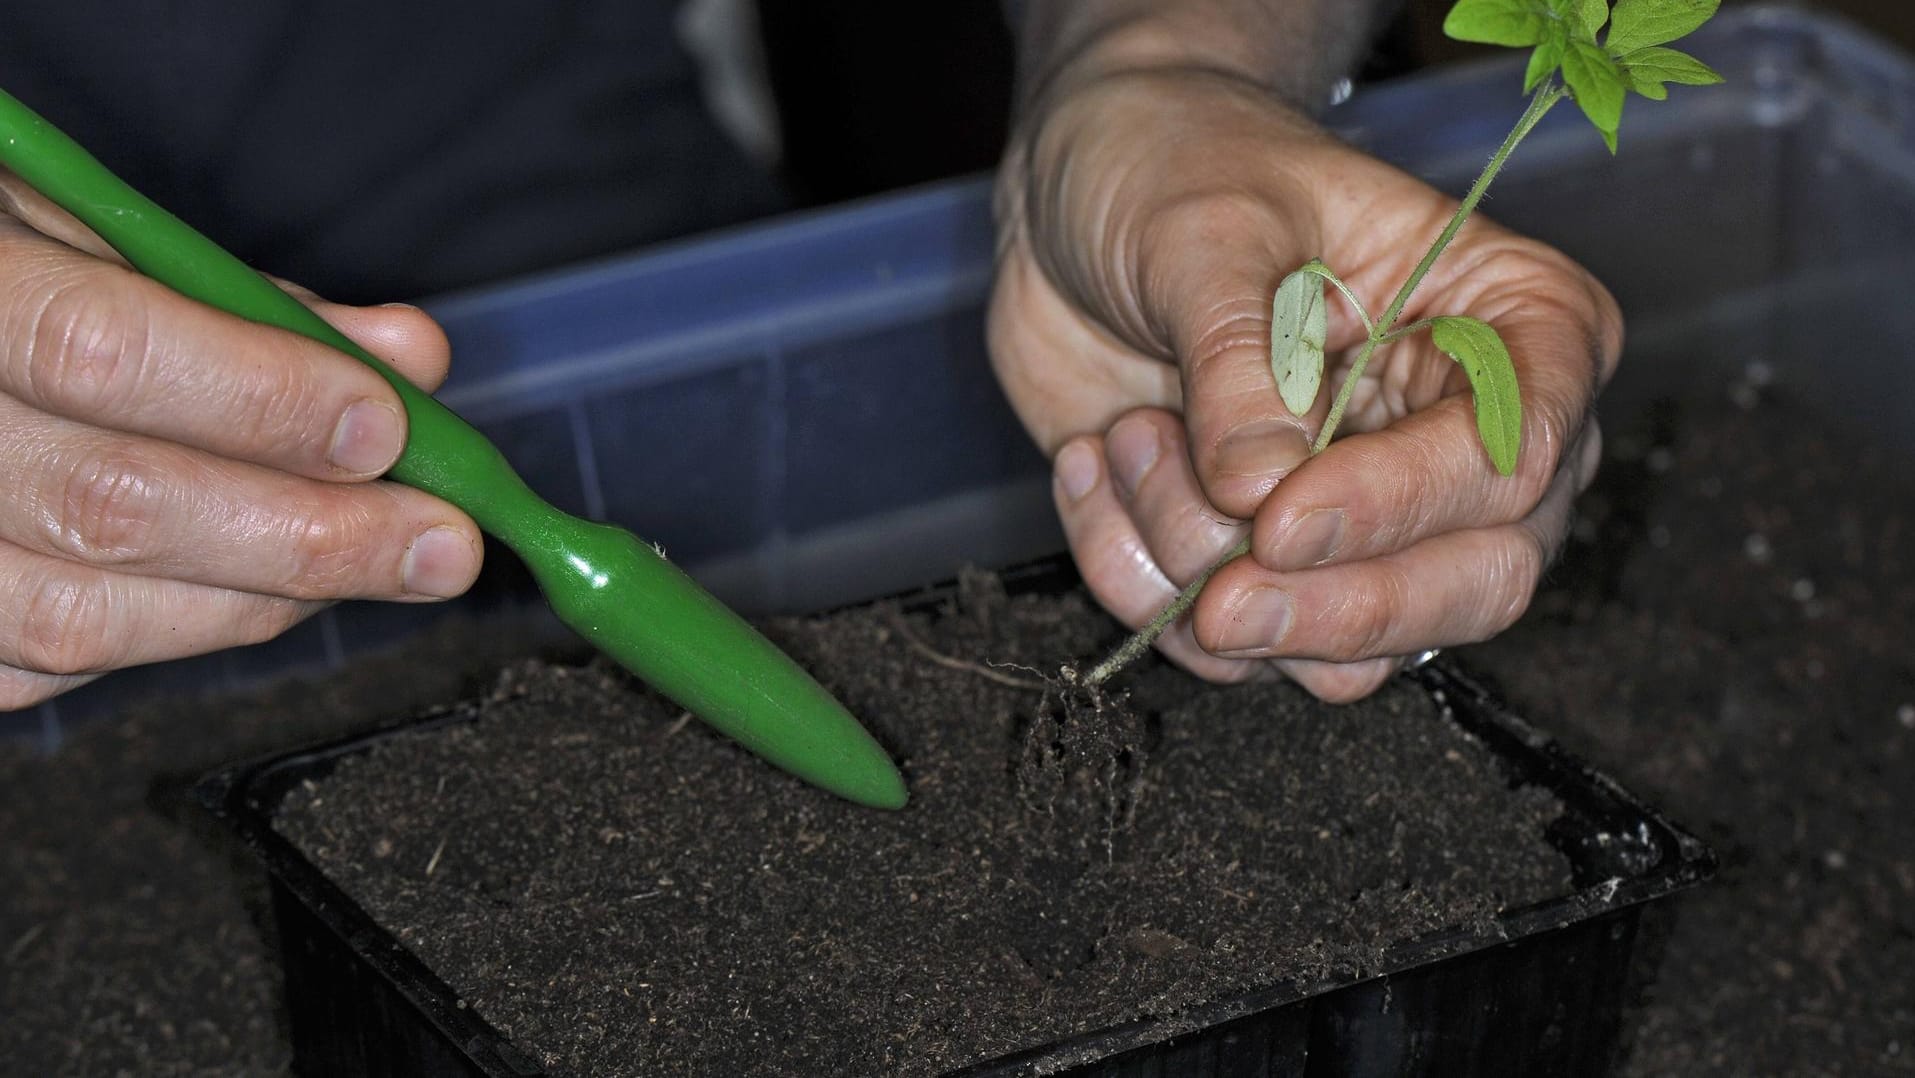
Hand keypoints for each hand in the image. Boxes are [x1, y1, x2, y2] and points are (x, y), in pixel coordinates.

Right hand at [0, 170, 481, 708]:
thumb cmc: (11, 273)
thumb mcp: (102, 238)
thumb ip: (246, 302)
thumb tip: (408, 358)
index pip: (98, 351)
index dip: (256, 399)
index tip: (386, 427)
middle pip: (110, 508)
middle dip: (308, 535)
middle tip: (439, 544)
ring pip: (87, 617)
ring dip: (265, 599)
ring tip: (376, 567)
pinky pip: (55, 668)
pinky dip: (186, 631)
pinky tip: (261, 591)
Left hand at [989, 66, 1619, 700]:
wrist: (1080, 198)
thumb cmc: (1177, 169)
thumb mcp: (1205, 233)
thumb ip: (1240, 365)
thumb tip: (1260, 498)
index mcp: (1508, 325)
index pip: (1516, 452)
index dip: (1405, 504)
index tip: (1281, 518)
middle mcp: (1459, 441)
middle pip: (1476, 585)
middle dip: (1336, 609)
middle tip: (1221, 602)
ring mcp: (1367, 519)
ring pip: (1347, 649)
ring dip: (1203, 571)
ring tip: (1132, 435)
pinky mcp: (1268, 568)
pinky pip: (1231, 654)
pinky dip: (1138, 580)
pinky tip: (1099, 464)